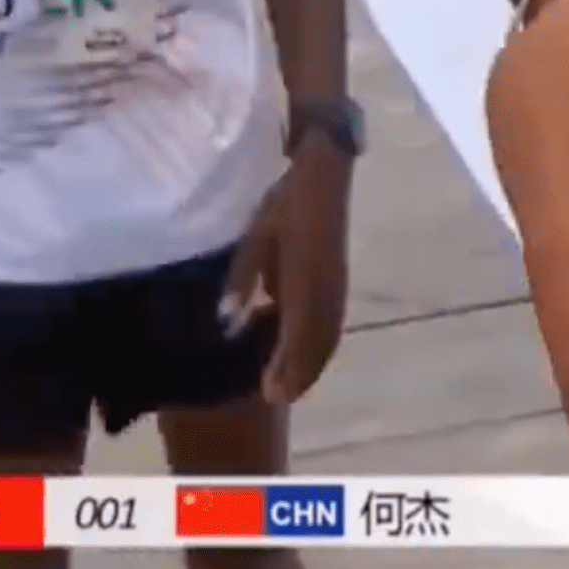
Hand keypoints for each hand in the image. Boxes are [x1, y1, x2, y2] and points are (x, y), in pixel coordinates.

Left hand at [222, 149, 352, 402]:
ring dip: (312, 362)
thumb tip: (231, 321)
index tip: (269, 392)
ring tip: (292, 386)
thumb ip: (243, 278)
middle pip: (318, 341)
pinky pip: (332, 320)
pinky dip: (320, 344)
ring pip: (329, 333)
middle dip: (300, 373)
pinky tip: (305, 351)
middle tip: (277, 397)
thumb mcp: (254, 236)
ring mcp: (336, 283)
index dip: (286, 366)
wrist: (323, 171)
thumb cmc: (282, 199)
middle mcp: (327, 287)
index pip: (299, 333)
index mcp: (305, 277)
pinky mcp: (337, 278)